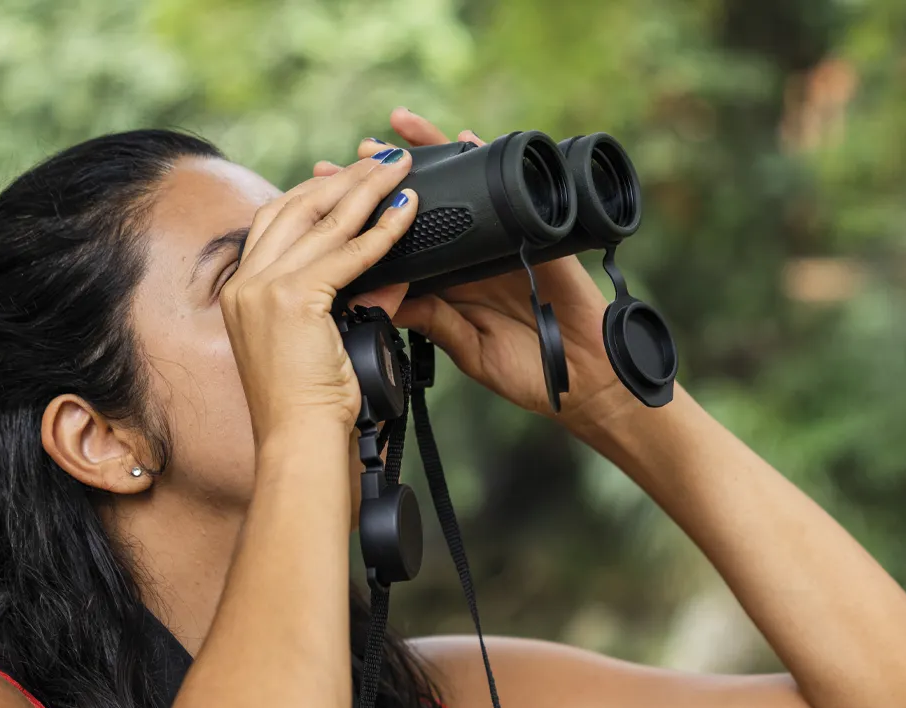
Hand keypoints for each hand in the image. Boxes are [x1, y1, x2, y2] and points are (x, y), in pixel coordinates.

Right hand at [220, 149, 418, 440]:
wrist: (298, 441)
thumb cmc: (309, 408)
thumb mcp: (325, 343)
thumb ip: (351, 304)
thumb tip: (393, 278)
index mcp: (241, 292)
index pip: (277, 220)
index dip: (317, 192)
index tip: (352, 178)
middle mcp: (245, 283)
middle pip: (297, 207)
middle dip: (345, 179)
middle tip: (386, 161)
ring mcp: (263, 288)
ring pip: (324, 222)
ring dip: (367, 191)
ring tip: (400, 170)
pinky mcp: (293, 299)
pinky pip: (347, 254)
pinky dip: (382, 231)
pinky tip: (406, 212)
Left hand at [313, 108, 633, 431]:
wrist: (584, 383)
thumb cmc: (528, 371)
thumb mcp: (466, 345)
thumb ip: (431, 319)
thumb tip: (377, 296)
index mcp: (448, 283)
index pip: (397, 243)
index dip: (362, 220)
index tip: (321, 199)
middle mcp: (470, 256)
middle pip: (421, 207)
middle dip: (384, 179)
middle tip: (348, 154)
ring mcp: (502, 242)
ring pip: (462, 187)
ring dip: (429, 155)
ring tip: (395, 128)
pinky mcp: (534, 237)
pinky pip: (510, 191)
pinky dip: (488, 164)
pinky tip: (464, 138)